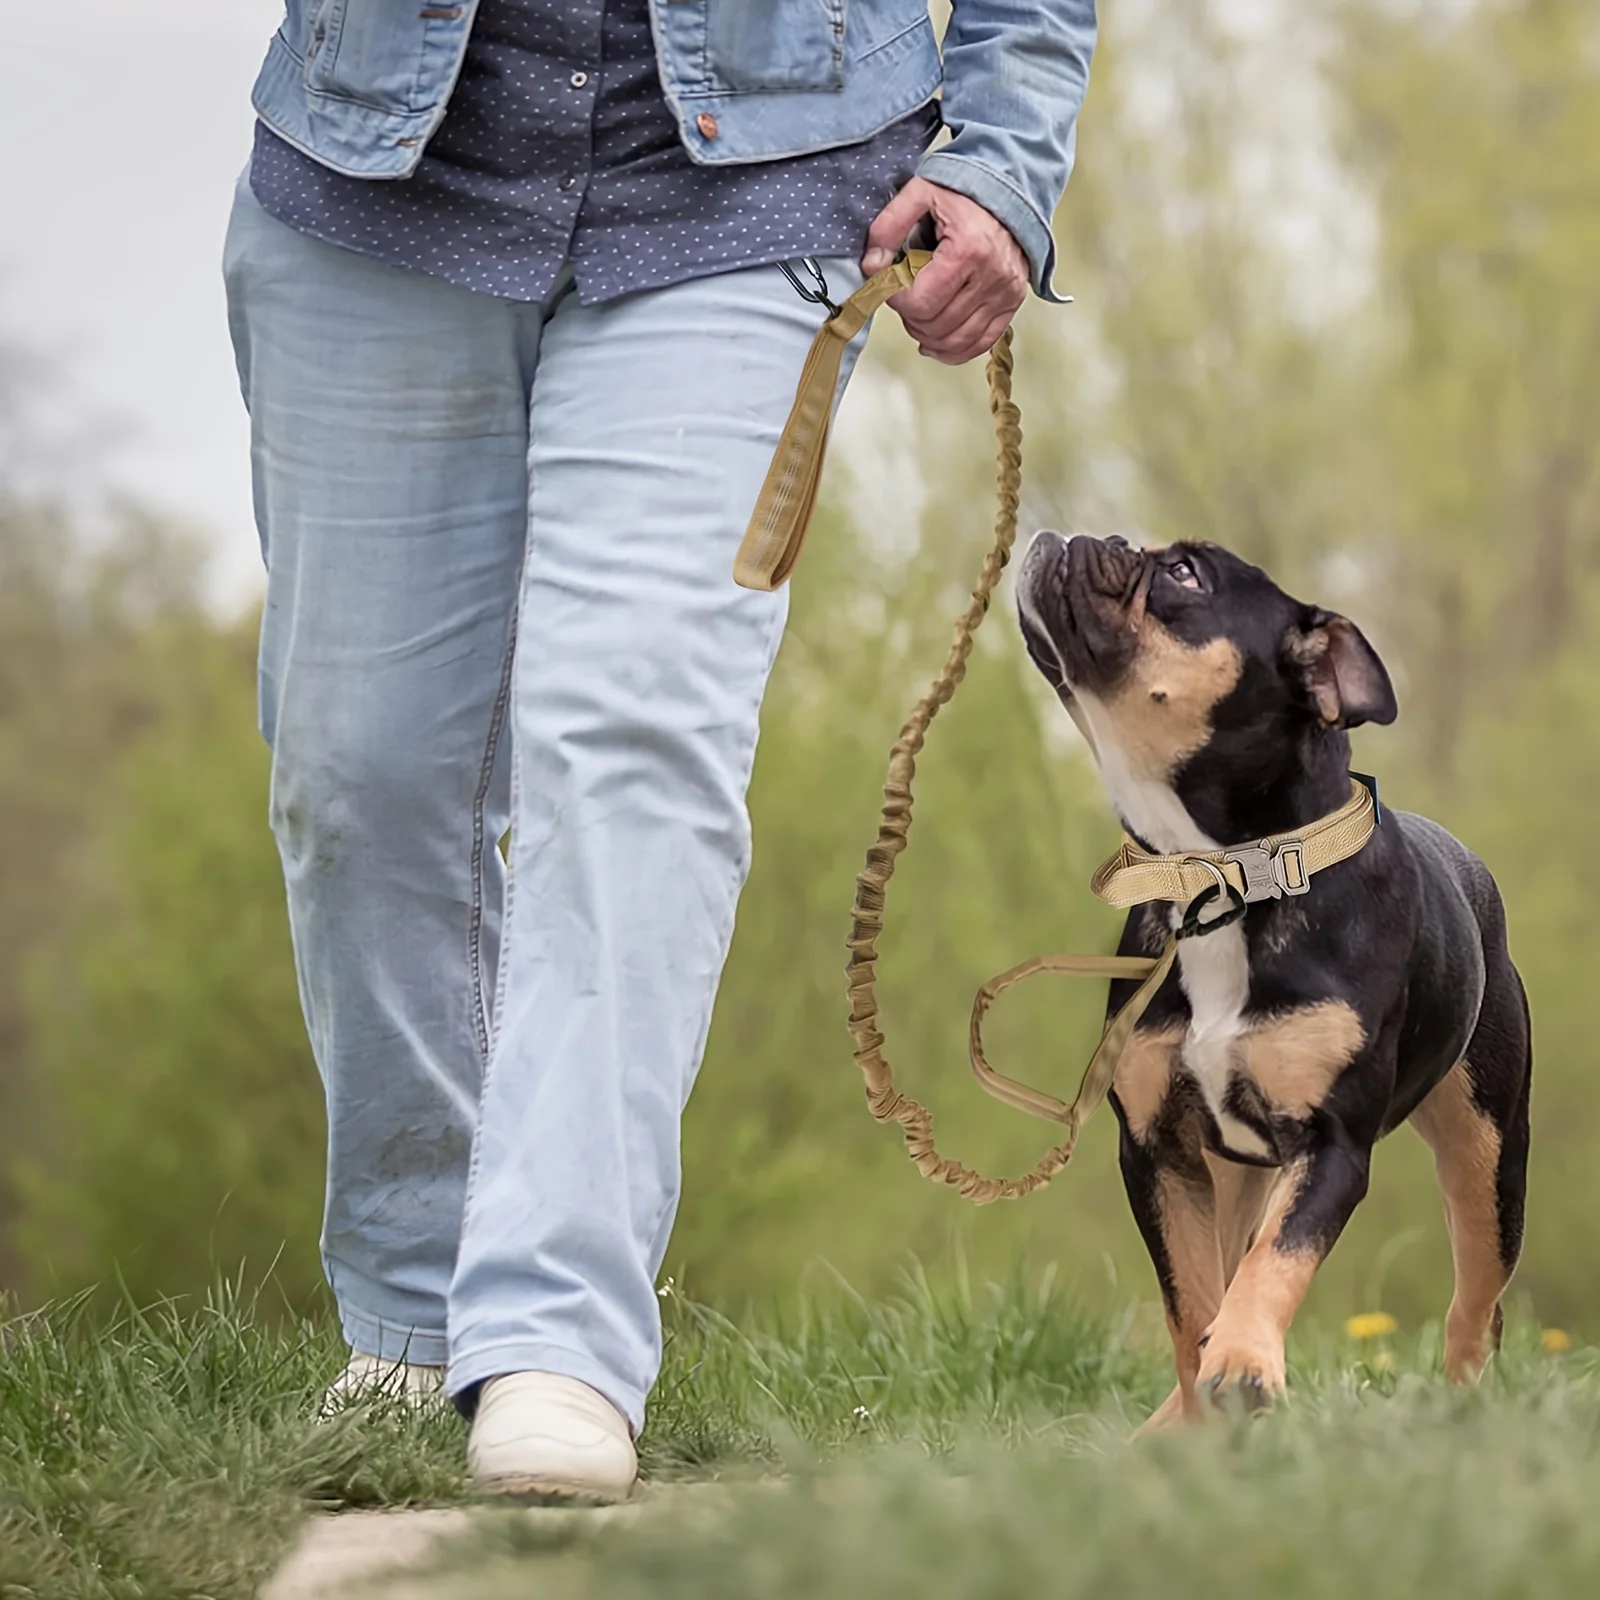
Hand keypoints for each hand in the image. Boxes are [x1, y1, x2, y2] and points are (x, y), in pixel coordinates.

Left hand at [861, 177, 1028, 364]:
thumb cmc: (965, 191)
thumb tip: (871, 266)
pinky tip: (933, 343)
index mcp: (968, 250)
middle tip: (903, 295)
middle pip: (936, 326)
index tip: (889, 284)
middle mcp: (992, 277)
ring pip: (955, 341)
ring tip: (917, 314)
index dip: (896, 300)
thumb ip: (889, 225)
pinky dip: (952, 350)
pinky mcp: (1011, 304)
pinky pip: (979, 344)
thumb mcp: (921, 192)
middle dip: (909, 316)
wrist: (1010, 188)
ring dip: (927, 335)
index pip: (921, 303)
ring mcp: (1005, 294)